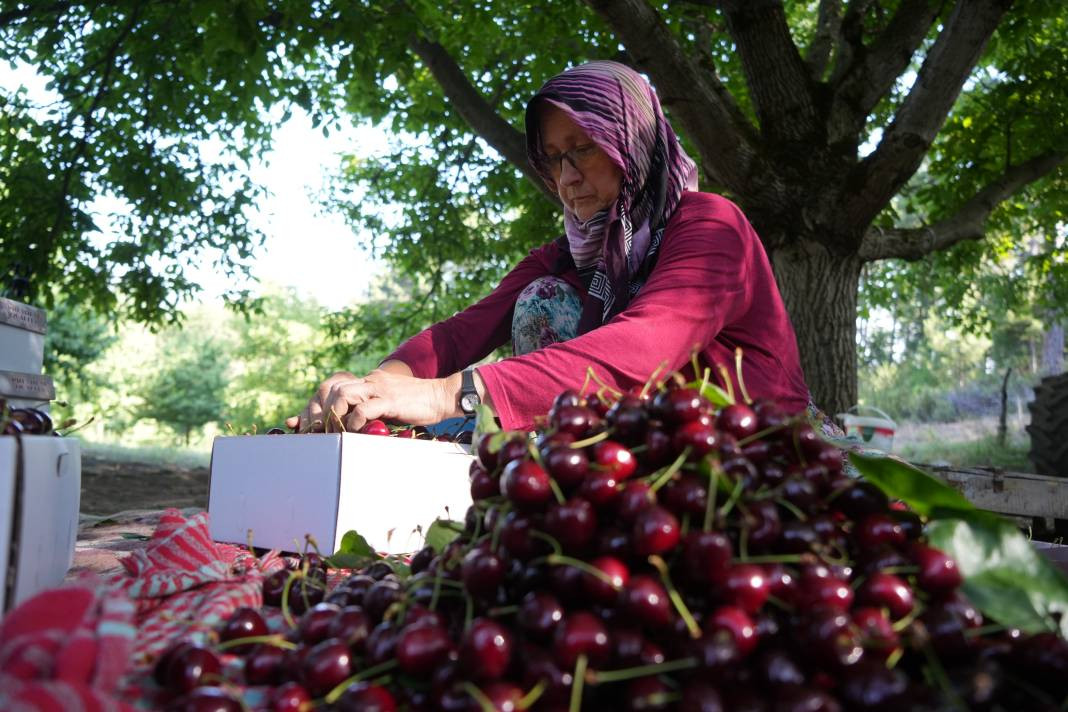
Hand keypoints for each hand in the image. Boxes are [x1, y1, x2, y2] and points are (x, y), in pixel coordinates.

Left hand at [286, 369, 454, 432]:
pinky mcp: (389, 400)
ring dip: (334, 415)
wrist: (441, 396)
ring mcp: (379, 389)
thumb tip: (355, 425)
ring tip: (335, 432)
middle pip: (333, 388)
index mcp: (369, 380)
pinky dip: (354, 422)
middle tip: (321, 431)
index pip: (335, 386)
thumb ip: (372, 409)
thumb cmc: (418, 404)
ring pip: (343, 395)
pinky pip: (363, 409)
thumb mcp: (390, 403)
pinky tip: (355, 432)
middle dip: (322, 411)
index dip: (319, 405)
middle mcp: (370, 381)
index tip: (312, 424)